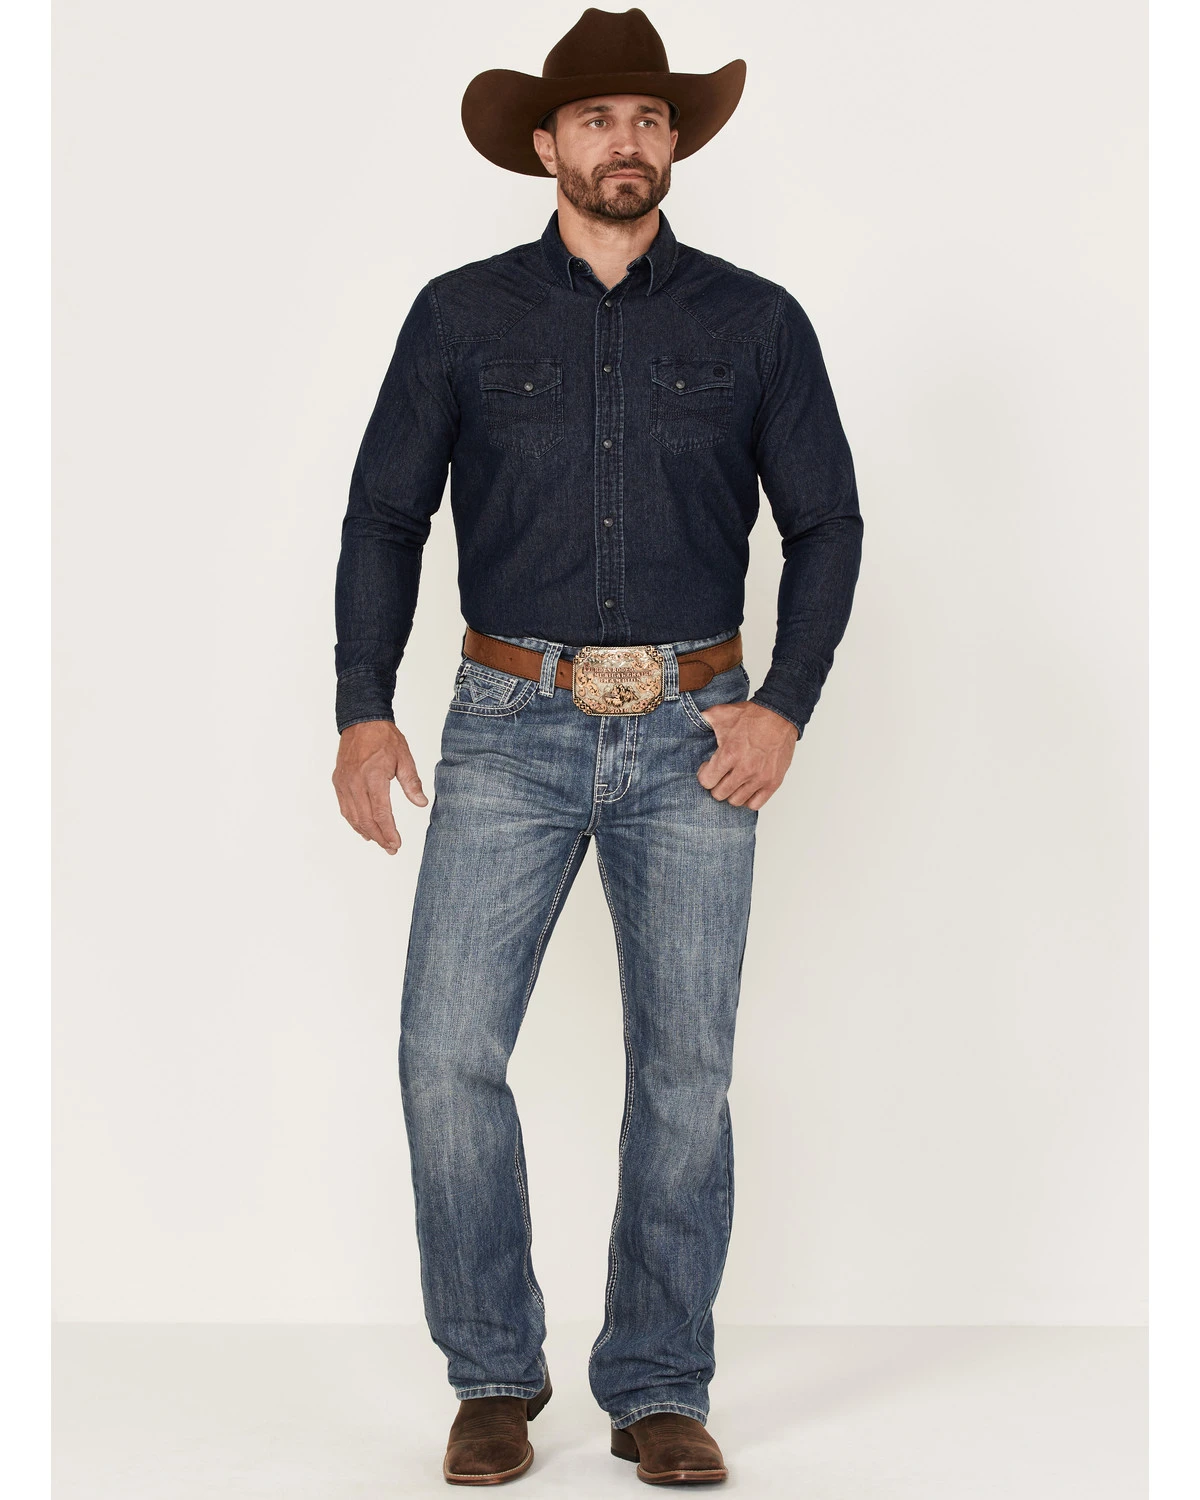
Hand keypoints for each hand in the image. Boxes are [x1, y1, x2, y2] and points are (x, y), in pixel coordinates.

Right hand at [332, 720, 427, 854]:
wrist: (362, 721)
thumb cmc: (384, 738)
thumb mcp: (404, 758)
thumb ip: (412, 783)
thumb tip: (421, 803)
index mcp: (373, 777)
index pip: (380, 813)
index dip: (388, 831)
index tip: (396, 843)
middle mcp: (355, 782)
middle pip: (365, 819)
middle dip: (379, 837)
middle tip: (391, 848)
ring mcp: (344, 783)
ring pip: (353, 817)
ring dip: (366, 832)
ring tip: (380, 842)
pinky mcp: (338, 782)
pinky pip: (345, 808)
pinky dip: (354, 821)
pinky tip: (363, 829)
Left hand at [696, 700, 798, 809]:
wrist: (780, 715)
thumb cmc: (752, 716)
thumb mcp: (722, 713)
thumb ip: (703, 719)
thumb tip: (690, 719)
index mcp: (729, 754)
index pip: (706, 782)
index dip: (704, 775)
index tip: (709, 768)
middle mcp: (744, 769)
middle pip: (719, 794)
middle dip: (716, 785)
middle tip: (720, 775)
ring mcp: (760, 778)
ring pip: (736, 801)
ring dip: (731, 793)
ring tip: (733, 782)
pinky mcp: (773, 782)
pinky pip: (755, 804)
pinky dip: (748, 799)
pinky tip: (746, 788)